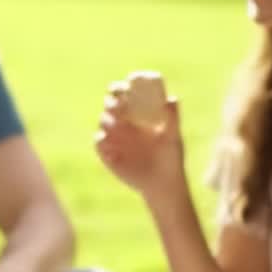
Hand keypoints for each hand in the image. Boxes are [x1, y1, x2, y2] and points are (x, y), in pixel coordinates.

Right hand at [94, 82, 185, 203]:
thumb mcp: (173, 137)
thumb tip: (172, 98)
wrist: (162, 184)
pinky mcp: (106, 153)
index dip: (119, 88)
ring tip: (118, 124)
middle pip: (109, 105)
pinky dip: (101, 139)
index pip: (122, 95)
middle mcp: (122, 123)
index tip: (124, 86)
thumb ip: (172, 118)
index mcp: (137, 114)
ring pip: (103, 121)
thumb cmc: (171, 158)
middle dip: (111, 102)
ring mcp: (113, 138)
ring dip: (108, 119)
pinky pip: (98, 142)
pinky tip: (108, 139)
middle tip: (120, 105)